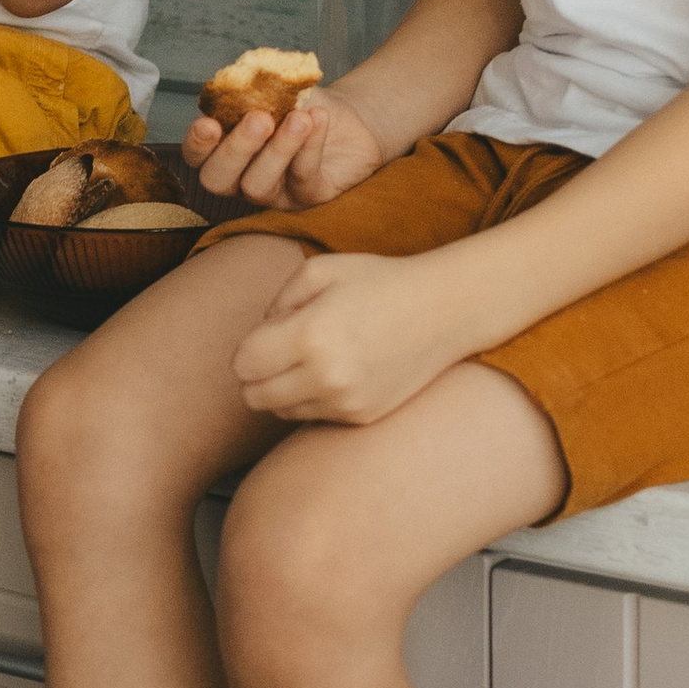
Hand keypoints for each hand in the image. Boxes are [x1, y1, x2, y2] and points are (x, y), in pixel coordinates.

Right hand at [183, 85, 385, 209]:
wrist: (349, 118)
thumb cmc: (303, 104)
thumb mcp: (278, 88)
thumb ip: (256, 86)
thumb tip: (242, 79)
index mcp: (225, 149)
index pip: (197, 156)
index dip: (196, 144)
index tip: (208, 123)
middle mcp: (241, 177)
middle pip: (217, 179)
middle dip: (235, 149)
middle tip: (259, 119)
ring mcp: (273, 192)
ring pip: (257, 185)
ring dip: (277, 149)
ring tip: (299, 118)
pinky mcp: (308, 197)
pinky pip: (302, 177)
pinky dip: (310, 146)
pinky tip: (318, 119)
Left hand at [232, 249, 478, 424]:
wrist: (445, 310)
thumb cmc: (379, 282)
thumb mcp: (318, 270)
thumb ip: (276, 303)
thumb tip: (260, 337)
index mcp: (310, 336)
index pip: (243, 365)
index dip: (248, 349)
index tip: (267, 336)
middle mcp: (326, 377)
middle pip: (254, 397)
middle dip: (257, 375)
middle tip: (282, 351)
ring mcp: (346, 402)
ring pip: (281, 411)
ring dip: (284, 389)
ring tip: (314, 358)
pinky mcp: (362, 417)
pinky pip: (313, 416)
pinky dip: (314, 398)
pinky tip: (339, 371)